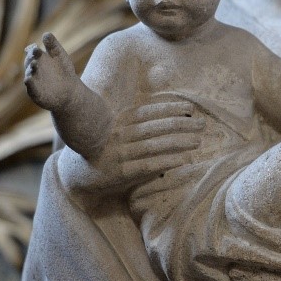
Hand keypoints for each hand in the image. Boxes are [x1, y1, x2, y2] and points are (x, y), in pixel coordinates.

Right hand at [24, 32, 77, 109]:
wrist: (71, 91)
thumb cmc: (64, 71)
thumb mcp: (60, 56)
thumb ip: (53, 45)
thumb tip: (46, 34)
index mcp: (38, 59)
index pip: (33, 53)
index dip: (33, 50)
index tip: (37, 48)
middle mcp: (33, 70)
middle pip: (28, 63)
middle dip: (30, 58)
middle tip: (35, 55)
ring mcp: (33, 82)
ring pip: (28, 75)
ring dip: (30, 70)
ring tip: (34, 64)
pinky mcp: (35, 93)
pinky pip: (30, 88)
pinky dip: (29, 83)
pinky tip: (29, 79)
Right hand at [58, 98, 205, 194]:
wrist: (77, 172)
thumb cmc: (104, 148)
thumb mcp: (116, 128)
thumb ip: (137, 121)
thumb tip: (170, 113)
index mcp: (120, 120)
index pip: (149, 110)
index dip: (171, 108)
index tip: (190, 107)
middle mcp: (120, 134)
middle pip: (156, 127)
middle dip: (181, 124)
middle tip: (202, 124)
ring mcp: (120, 153)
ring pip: (155, 145)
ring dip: (179, 142)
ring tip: (197, 141)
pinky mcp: (122, 172)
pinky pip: (149, 165)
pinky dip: (168, 161)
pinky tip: (184, 159)